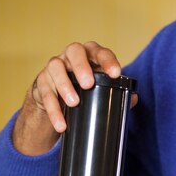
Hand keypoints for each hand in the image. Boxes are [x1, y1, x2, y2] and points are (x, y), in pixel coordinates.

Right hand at [13, 41, 136, 154]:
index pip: (100, 52)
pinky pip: (45, 93)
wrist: (56, 98)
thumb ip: (118, 93)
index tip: (116, 73)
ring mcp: (55, 67)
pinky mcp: (42, 82)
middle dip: (81, 66)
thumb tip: (134, 99)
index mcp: (90, 55)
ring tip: (74, 103)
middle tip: (88, 84)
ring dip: (64, 85)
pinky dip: (53, 110)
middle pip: (74, 51)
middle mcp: (71, 56)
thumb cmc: (85, 90)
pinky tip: (61, 124)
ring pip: (56, 68)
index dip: (108, 60)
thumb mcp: (101, 89)